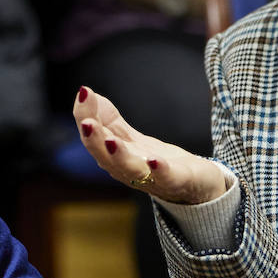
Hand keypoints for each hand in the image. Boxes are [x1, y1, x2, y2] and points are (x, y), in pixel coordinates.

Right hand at [73, 85, 229, 204]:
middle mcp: (127, 170)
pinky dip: (159, 171)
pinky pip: (166, 178)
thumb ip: (107, 118)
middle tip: (86, 122)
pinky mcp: (178, 181)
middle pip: (105, 157)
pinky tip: (154, 160)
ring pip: (130, 169)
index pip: (94, 136)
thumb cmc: (157, 161)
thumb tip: (85, 93)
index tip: (83, 92)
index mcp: (114, 157)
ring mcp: (152, 178)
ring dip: (119, 155)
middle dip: (94, 140)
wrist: (195, 184)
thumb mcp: (130, 137)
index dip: (86, 116)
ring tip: (111, 140)